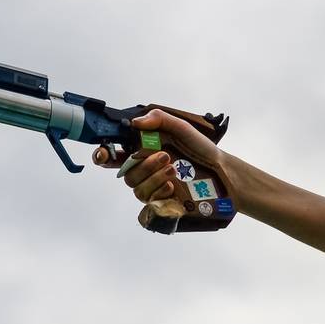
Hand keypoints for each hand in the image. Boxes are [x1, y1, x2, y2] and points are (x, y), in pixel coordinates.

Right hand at [92, 108, 226, 207]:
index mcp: (142, 152)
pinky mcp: (162, 203)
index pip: (113, 156)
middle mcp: (144, 171)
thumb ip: (159, 119)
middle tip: (166, 156)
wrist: (221, 170)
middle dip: (143, 165)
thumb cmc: (200, 148)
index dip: (103, 156)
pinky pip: (148, 204)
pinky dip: (158, 194)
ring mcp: (152, 188)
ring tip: (174, 169)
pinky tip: (172, 187)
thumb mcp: (181, 127)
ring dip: (153, 178)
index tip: (104, 154)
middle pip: (126, 174)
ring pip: (137, 188)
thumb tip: (135, 123)